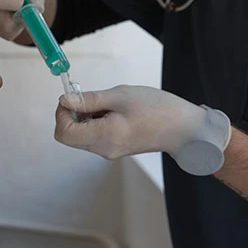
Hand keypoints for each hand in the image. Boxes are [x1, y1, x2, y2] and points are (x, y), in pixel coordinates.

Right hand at [0, 0, 46, 40]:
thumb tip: (35, 11)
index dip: (16, 2)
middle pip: (3, 23)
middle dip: (20, 17)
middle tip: (24, 2)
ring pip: (5, 31)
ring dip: (18, 21)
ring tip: (16, 4)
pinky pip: (4, 32)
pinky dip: (13, 25)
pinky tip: (10, 9)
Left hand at [54, 85, 231, 175]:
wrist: (186, 128)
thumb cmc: (157, 108)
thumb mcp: (120, 96)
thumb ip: (89, 100)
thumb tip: (64, 100)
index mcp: (104, 137)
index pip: (63, 132)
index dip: (61, 113)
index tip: (74, 97)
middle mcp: (103, 149)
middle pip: (68, 135)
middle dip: (71, 114)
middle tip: (89, 98)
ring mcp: (109, 151)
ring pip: (80, 135)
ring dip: (84, 117)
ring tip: (107, 104)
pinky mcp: (115, 148)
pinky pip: (93, 136)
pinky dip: (94, 122)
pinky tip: (112, 111)